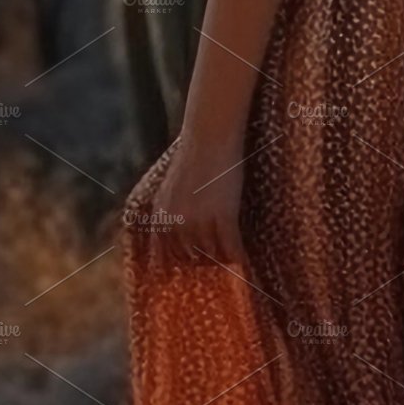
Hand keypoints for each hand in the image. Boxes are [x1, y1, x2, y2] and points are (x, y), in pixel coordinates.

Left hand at [140, 125, 247, 267]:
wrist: (210, 137)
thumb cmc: (194, 156)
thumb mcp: (171, 186)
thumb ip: (170, 210)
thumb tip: (177, 230)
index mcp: (161, 214)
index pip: (165, 253)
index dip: (179, 262)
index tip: (189, 267)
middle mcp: (177, 221)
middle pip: (191, 256)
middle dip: (203, 260)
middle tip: (216, 260)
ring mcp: (200, 220)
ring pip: (212, 254)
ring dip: (221, 258)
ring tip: (230, 258)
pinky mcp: (223, 215)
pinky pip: (230, 246)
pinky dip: (236, 255)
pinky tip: (242, 258)